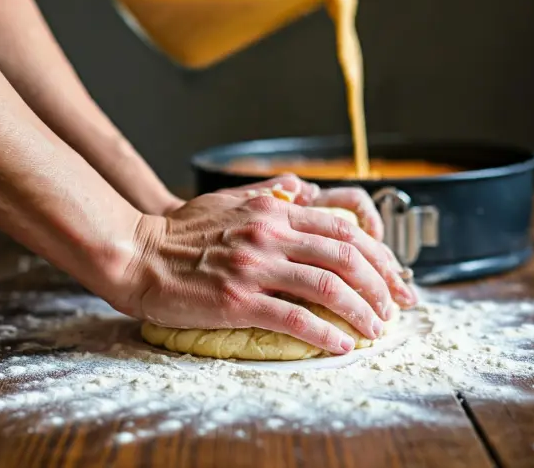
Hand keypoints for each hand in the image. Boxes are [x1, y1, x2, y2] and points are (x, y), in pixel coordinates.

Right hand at [117, 175, 412, 353]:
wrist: (136, 254)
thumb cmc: (178, 231)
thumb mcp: (227, 198)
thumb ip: (268, 192)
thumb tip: (301, 188)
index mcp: (273, 210)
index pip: (343, 228)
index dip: (378, 253)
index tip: (393, 275)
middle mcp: (269, 234)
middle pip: (346, 256)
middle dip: (381, 284)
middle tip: (397, 306)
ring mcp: (254, 267)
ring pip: (327, 286)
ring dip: (361, 311)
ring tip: (375, 330)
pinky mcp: (237, 300)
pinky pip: (294, 319)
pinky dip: (325, 334)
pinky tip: (341, 345)